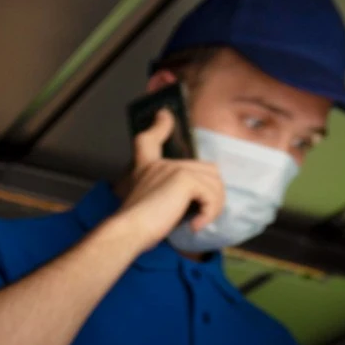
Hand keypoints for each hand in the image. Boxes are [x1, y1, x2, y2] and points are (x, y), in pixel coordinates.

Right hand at [108, 109, 224, 249]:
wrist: (129, 230)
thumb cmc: (136, 227)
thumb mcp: (146, 205)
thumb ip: (164, 197)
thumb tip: (187, 201)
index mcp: (148, 167)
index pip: (151, 139)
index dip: (160, 126)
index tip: (164, 114)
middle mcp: (161, 163)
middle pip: (206, 169)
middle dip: (213, 194)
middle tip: (203, 214)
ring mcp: (174, 168)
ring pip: (214, 183)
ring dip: (213, 207)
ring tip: (199, 222)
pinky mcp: (185, 179)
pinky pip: (212, 195)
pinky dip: (209, 213)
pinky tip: (195, 225)